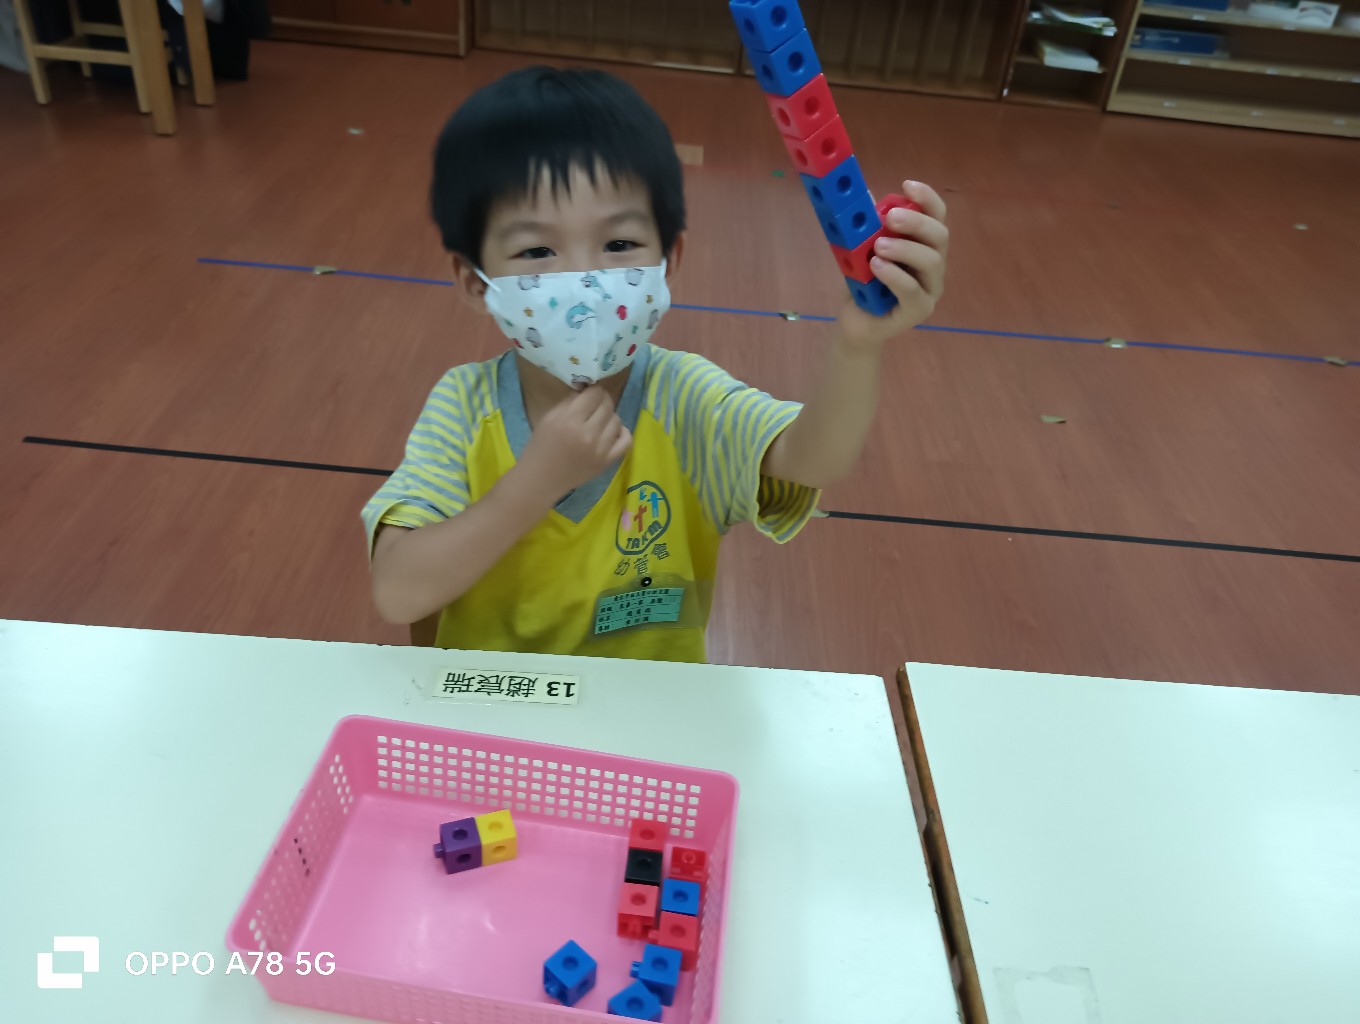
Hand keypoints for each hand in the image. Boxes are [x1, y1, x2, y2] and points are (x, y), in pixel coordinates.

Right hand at [517, 385, 632, 499]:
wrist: (541, 480)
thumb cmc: (540, 447)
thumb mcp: (549, 418)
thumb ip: (569, 402)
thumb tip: (587, 390)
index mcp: (569, 421)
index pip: (594, 394)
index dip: (593, 389)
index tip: (589, 392)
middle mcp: (588, 434)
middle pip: (607, 405)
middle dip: (601, 400)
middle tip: (594, 404)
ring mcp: (600, 449)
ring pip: (617, 420)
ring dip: (609, 416)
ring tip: (598, 421)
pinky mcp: (607, 462)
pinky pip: (626, 441)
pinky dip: (622, 432)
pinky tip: (611, 432)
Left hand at [837, 179, 948, 350]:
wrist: (856, 321)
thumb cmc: (864, 283)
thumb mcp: (863, 250)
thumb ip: (869, 228)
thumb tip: (864, 196)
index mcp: (924, 244)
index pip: (936, 216)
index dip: (927, 198)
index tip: (907, 184)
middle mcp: (934, 264)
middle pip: (940, 236)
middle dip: (916, 221)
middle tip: (890, 217)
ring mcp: (930, 289)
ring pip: (931, 261)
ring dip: (904, 248)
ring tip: (878, 246)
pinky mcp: (919, 310)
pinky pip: (913, 290)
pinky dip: (894, 275)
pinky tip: (876, 266)